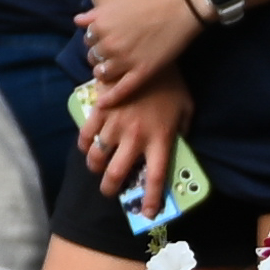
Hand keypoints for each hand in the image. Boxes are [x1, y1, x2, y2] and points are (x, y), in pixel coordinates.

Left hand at [76, 0, 203, 96]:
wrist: (179, 7)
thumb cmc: (149, 2)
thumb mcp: (116, 4)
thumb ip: (94, 14)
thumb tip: (77, 21)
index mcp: (100, 26)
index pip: (88, 41)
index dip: (96, 43)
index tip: (104, 43)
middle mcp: (108, 44)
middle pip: (94, 58)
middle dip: (100, 58)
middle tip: (112, 57)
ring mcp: (125, 60)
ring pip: (103, 74)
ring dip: (105, 74)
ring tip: (113, 72)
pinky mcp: (142, 72)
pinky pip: (120, 90)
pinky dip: (110, 98)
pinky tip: (103, 105)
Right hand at [78, 69, 192, 209]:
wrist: (149, 56)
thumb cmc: (172, 83)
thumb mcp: (187, 109)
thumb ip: (182, 130)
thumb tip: (175, 145)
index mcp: (160, 139)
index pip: (155, 177)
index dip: (151, 199)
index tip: (148, 213)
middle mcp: (136, 137)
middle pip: (117, 173)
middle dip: (110, 188)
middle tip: (109, 191)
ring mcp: (115, 125)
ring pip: (96, 157)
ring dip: (94, 168)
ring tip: (96, 169)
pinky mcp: (100, 111)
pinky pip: (85, 135)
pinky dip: (83, 145)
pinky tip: (85, 147)